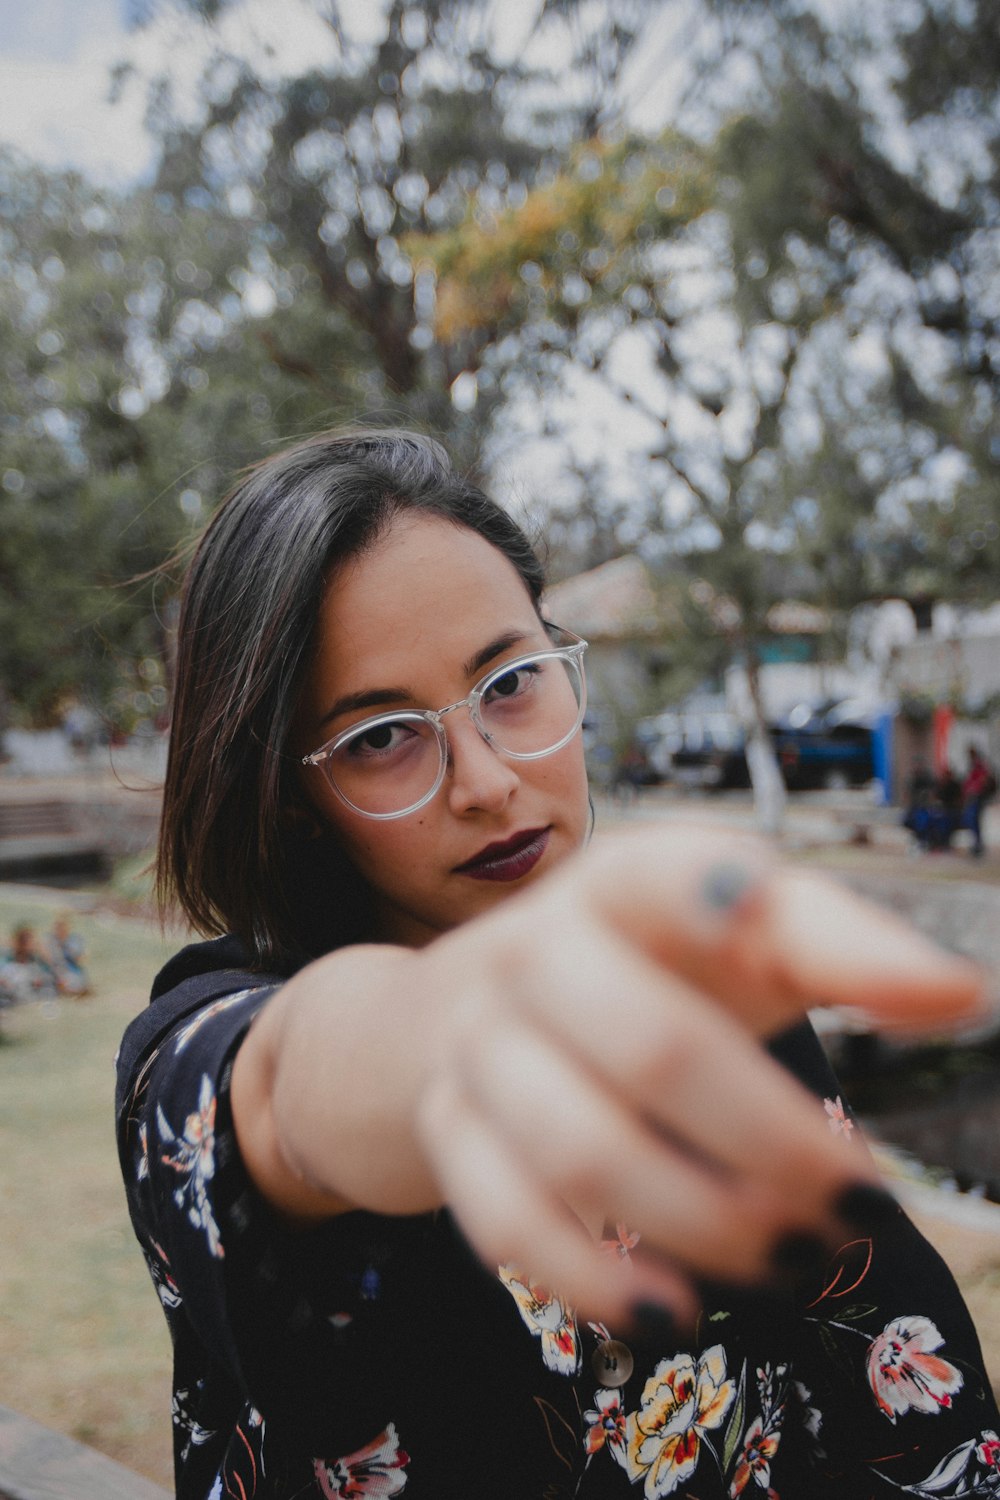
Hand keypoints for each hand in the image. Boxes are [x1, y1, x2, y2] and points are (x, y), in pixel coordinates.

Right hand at [414, 823, 985, 1326]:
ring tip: (797, 1260)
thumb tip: (961, 995)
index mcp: (623, 883)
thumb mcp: (738, 940)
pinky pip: (505, 1219)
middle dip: (774, 1146)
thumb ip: (841, 950)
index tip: (755, 915)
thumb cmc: (644, 968)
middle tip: (861, 1205)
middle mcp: (537, 949)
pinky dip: (590, 1280)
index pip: (665, 875)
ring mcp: (479, 1041)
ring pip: (582, 1152)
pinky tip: (671, 1311)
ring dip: (706, 1224)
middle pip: (655, 1050)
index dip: (711, 895)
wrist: (477, 1003)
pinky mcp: (448, 1127)